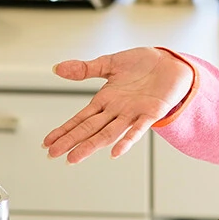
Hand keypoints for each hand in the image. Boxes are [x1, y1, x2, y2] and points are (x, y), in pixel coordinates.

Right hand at [43, 47, 193, 163]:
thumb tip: (57, 68)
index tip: (47, 143)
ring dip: (92, 145)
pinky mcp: (152, 112)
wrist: (171, 62)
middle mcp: (117, 110)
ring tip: (75, 157)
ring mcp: (133, 113)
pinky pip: (138, 129)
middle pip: (90, 129)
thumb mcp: (110, 63)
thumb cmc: (143, 64)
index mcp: (106, 99)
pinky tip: (116, 153)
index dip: (64, 130)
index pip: (80, 118)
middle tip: (53, 155)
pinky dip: (127, 141)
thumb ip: (85, 69)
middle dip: (71, 141)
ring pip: (109, 133)